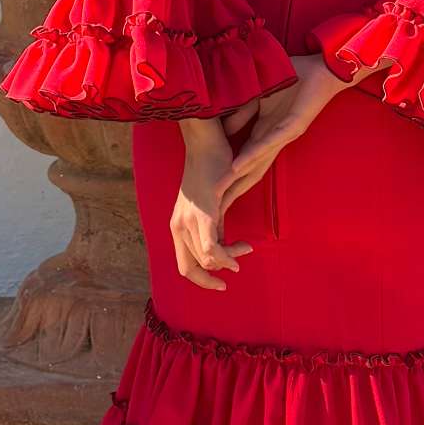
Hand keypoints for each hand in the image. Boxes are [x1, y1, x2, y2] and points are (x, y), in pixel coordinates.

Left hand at [170, 116, 253, 289]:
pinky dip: (227, 255)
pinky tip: (243, 249)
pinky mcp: (203, 213)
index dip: (202, 280)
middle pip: (192, 269)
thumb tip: (221, 243)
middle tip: (233, 273)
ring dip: (229, 259)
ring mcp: (188, 221)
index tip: (222, 280)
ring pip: (206, 260)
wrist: (206, 144)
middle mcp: (177, 226)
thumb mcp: (210, 205)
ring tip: (246, 248)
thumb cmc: (211, 170)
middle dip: (214, 276)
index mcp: (177, 226)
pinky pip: (212, 248)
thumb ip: (213, 225)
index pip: (184, 266)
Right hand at [215, 53, 360, 217]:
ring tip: (219, 191)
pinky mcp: (294, 126)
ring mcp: (284, 134)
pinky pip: (270, 143)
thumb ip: (241, 113)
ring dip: (237, 176)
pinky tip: (237, 167)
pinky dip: (252, 155)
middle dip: (231, 187)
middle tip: (211, 205)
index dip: (227, 173)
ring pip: (258, 161)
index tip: (209, 189)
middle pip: (250, 169)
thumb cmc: (292, 80)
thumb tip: (224, 129)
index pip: (243, 158)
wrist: (323, 69)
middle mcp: (274, 138)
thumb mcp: (256, 97)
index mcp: (265, 131)